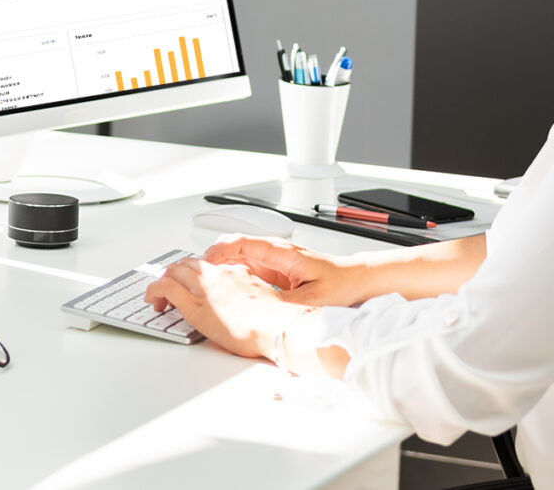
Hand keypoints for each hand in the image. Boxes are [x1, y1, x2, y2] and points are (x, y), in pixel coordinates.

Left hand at [144, 257, 310, 358]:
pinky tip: (152, 299)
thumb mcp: (265, 301)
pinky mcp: (194, 305)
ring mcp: (205, 288)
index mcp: (237, 272)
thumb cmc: (276, 320)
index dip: (198, 273)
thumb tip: (247, 305)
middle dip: (177, 273)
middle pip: (189, 264)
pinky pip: (166, 289)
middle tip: (171, 284)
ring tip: (159, 293)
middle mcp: (219, 275)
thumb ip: (251, 297)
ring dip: (163, 280)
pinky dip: (155, 291)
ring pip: (174, 272)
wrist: (277, 326)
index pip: (210, 266)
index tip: (194, 281)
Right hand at [203, 235, 357, 306]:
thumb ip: (285, 304)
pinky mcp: (274, 274)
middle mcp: (274, 254)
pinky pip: (246, 271)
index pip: (240, 243)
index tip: (203, 265)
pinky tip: (226, 293)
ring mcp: (273, 263)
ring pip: (237, 260)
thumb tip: (261, 310)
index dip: (218, 252)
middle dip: (210, 261)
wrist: (358, 280)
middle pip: (232, 249)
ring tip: (204, 286)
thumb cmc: (342, 283)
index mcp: (280, 252)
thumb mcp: (313, 300)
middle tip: (195, 277)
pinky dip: (231, 278)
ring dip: (219, 270)